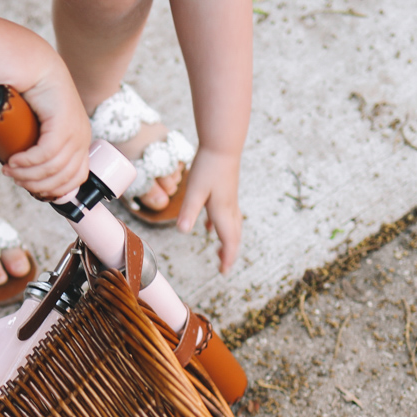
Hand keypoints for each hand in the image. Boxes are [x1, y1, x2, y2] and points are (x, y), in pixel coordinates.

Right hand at [1, 72, 90, 201]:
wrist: (35, 66)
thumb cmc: (33, 98)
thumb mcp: (40, 128)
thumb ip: (39, 147)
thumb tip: (24, 172)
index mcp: (80, 141)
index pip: (75, 179)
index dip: (53, 190)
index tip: (30, 188)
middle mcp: (82, 138)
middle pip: (63, 178)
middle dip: (35, 185)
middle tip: (14, 178)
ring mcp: (76, 131)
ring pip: (53, 168)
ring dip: (28, 174)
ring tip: (9, 169)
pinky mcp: (64, 124)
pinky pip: (47, 154)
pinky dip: (29, 162)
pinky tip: (14, 161)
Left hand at [174, 147, 243, 272]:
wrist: (222, 145)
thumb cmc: (208, 166)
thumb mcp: (195, 190)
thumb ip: (189, 211)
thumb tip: (183, 231)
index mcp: (222, 211)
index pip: (228, 240)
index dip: (227, 257)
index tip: (223, 272)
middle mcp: (229, 208)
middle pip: (234, 236)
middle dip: (229, 253)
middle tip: (223, 267)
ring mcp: (230, 200)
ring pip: (232, 226)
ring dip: (228, 241)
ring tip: (219, 252)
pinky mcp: (227, 192)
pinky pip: (226, 215)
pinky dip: (220, 226)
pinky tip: (210, 226)